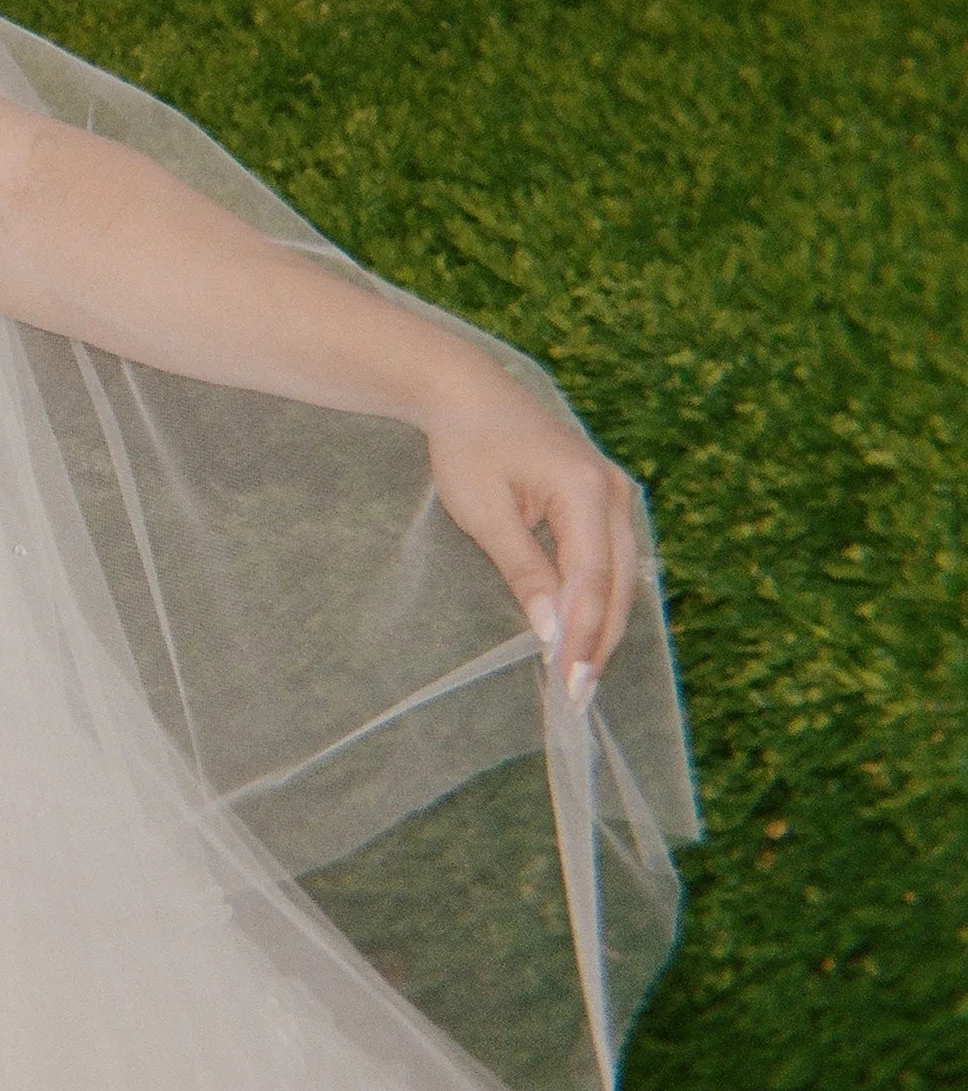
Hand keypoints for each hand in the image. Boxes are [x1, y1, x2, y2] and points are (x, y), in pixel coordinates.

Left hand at [421, 379, 641, 700]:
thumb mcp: (485, 513)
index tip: (568, 683)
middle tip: (577, 696)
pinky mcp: (605, 500)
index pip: (591, 581)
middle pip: (617, 584)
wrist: (468, 393)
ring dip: (604, 626)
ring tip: (581, 677)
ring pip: (621, 577)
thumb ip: (522, 571)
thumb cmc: (468, 447)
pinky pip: (612, 560)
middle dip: (599, 642)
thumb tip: (550, 631)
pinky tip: (583, 634)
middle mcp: (615, 494)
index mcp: (587, 491)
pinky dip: (600, 600)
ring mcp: (616, 495)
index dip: (583, 636)